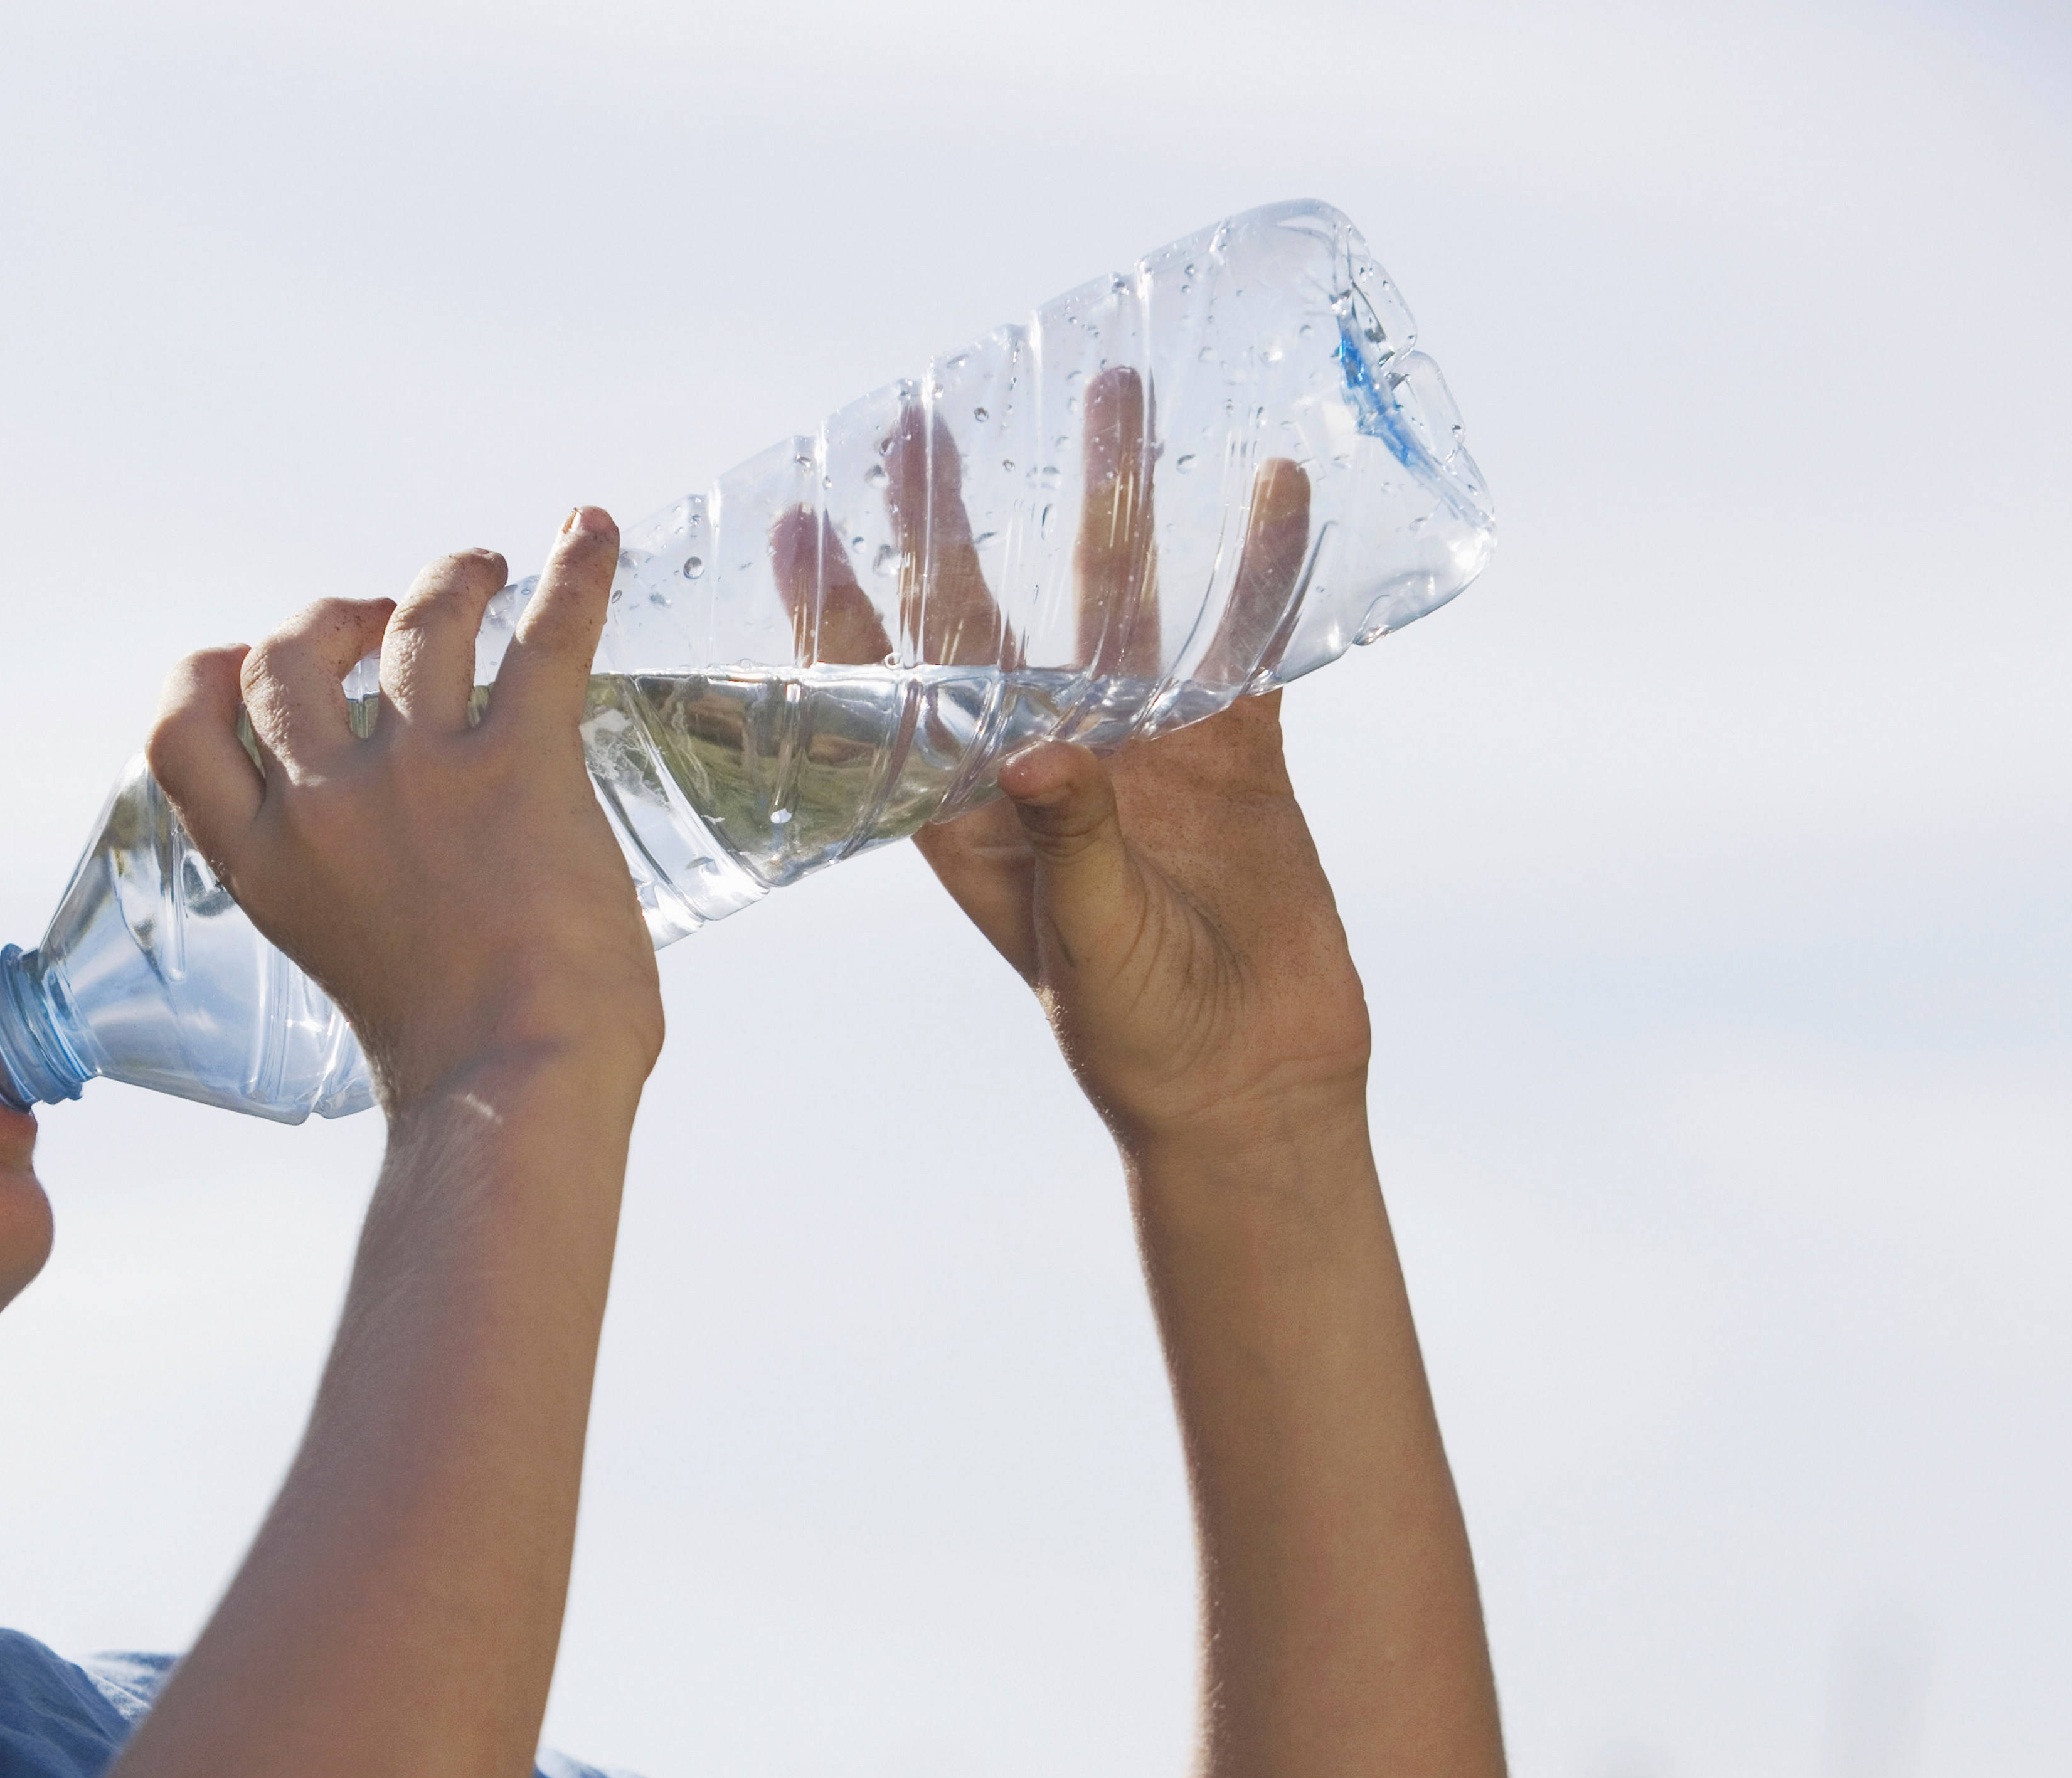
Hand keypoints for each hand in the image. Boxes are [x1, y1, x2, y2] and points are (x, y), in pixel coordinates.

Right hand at [145, 512, 660, 1115]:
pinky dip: (576, 574)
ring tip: (481, 571)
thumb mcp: (349, 969)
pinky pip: (545, 635)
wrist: (513, 1090)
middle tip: (380, 618)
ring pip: (413, 624)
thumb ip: (356, 904)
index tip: (250, 658)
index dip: (206, 678)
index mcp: (266, 867)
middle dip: (325, 620)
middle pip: (285, 659)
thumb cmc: (454, 1066)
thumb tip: (425, 888)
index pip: (183, 737)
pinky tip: (596, 532)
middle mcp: (324, 808)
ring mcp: (419, 776)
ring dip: (445, 581)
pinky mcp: (521, 763)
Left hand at [778, 371, 1359, 1153]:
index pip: (887, 690)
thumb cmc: (1136, 1040)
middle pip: (991, 612)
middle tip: (932, 413)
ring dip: (1118, 501)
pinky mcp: (1237, 759)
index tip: (799, 516)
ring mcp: (1143, 751)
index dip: (838, 607)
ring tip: (1116, 393)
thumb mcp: (1086, 944)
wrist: (1249, 1090)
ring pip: (1120, 600)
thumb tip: (1045, 749)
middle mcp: (1045, 763)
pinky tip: (1273, 486)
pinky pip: (1245, 644)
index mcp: (973, 811)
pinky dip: (1261, 570)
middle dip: (961, 515)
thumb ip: (1070, 845)